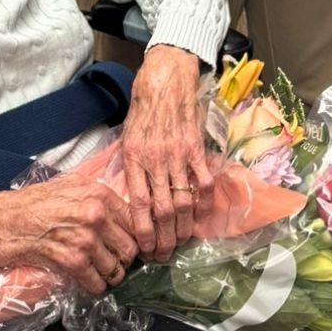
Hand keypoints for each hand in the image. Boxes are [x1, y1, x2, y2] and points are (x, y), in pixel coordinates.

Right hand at [0, 167, 137, 294]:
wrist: (4, 221)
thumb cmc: (35, 203)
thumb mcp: (72, 186)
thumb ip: (99, 197)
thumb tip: (121, 212)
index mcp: (99, 194)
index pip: (135, 220)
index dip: (137, 237)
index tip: (136, 246)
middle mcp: (96, 215)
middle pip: (129, 247)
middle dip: (125, 259)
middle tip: (117, 262)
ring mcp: (85, 239)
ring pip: (116, 268)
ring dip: (111, 275)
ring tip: (103, 274)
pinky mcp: (71, 261)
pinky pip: (96, 282)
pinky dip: (95, 286)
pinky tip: (90, 282)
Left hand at [119, 44, 214, 260]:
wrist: (165, 76)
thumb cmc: (143, 106)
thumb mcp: (127, 136)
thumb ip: (132, 165)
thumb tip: (134, 196)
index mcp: (133, 158)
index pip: (138, 204)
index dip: (143, 232)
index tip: (145, 250)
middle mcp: (155, 159)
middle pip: (162, 210)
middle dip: (164, 238)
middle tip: (165, 254)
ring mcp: (177, 153)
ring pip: (182, 201)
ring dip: (183, 227)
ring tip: (181, 242)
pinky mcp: (196, 146)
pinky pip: (203, 181)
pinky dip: (204, 203)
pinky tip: (202, 215)